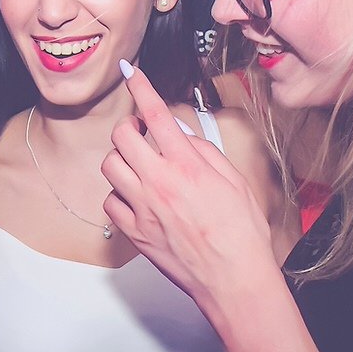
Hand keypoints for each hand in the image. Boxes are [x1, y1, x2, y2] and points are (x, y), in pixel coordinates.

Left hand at [101, 62, 280, 329]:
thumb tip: (180, 134)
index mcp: (188, 165)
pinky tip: (136, 197)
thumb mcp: (234, 180)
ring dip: (122, 159)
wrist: (233, 278)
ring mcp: (143, 207)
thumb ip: (203, 152)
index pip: (157, 114)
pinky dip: (119, 194)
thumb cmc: (241, 234)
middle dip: (130, 127)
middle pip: (123, 136)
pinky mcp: (135, 231)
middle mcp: (160, 182)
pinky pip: (110, 202)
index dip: (142, 87)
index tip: (131, 73)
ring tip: (139, 165)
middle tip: (142, 132)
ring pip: (110, 166)